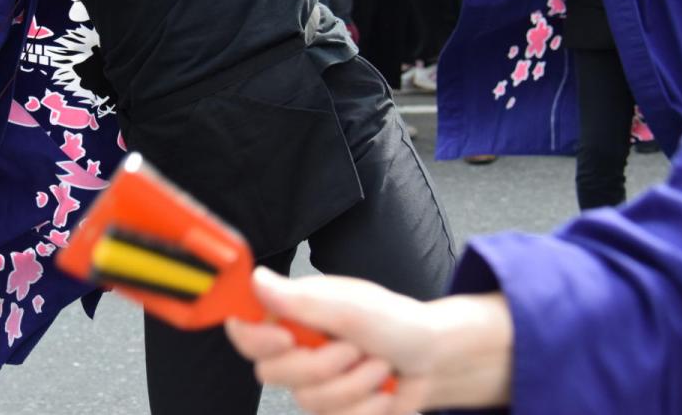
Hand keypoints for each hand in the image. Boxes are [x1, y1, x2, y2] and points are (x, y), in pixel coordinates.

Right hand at [225, 269, 512, 413]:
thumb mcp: (351, 307)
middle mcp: (297, 347)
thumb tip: (255, 279)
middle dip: (321, 366)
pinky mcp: (334, 410)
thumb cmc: (397, 323)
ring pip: (308, 401)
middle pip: (271, 373)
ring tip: (379, 366)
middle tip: (354, 348)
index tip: (286, 338)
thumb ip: (300, 301)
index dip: (255, 338)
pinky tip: (383, 391)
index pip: (245, 329)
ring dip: (354, 386)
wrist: (436, 361)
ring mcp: (314, 382)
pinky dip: (367, 408)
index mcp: (293, 314)